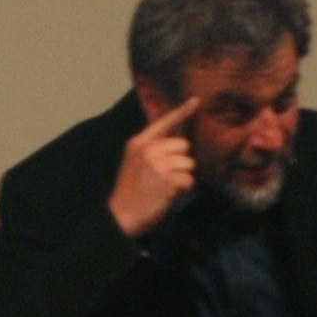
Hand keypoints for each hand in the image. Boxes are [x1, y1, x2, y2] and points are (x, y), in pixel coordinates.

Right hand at [108, 96, 199, 237]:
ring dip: (183, 176)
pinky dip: (184, 188)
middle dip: (181, 161)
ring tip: (166, 185)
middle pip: (184, 145)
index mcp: (138, 143)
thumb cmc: (131, 191)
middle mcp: (148, 150)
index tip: (196, 101)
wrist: (121, 215)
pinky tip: (169, 193)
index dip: (181, 112)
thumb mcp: (134, 162)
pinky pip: (189, 180)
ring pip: (189, 163)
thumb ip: (152, 149)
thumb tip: (178, 144)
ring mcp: (157, 164)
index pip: (163, 122)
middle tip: (166, 175)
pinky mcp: (167, 180)